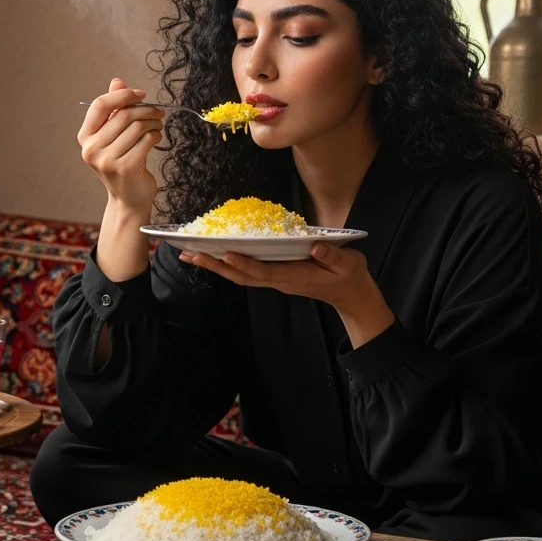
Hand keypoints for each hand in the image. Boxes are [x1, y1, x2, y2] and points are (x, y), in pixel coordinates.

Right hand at [79, 78, 163, 213]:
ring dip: (154, 122)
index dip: (122, 95)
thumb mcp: (114, 135)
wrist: (129, 198)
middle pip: (124, 115)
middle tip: (159, 112)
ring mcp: (107, 160)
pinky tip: (156, 138)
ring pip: (138, 127)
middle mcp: (92, 149)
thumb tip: (117, 81)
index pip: (100, 105)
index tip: (141, 94)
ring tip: (158, 125)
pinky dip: (156, 135)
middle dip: (146, 110)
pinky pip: (147, 140)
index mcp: (85, 137)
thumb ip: (114, 109)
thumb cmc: (122, 162)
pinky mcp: (126, 167)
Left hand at [179, 242, 396, 346]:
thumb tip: (315, 244)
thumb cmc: (349, 277)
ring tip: (191, 255)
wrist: (351, 296)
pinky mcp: (276, 276)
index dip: (244, 264)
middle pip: (242, 276)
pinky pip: (247, 272)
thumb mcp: (349, 264)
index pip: (264, 272)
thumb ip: (332, 255)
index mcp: (295, 277)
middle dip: (216, 266)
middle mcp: (280, 281)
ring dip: (216, 267)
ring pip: (241, 276)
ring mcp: (276, 280)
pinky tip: (215, 257)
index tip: (226, 255)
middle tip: (190, 254)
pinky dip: (228, 265)